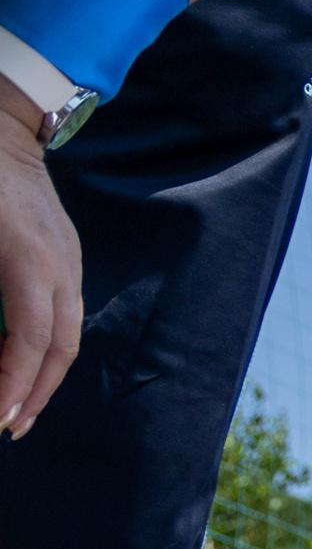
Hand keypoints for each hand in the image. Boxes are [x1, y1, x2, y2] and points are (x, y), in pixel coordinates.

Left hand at [0, 91, 82, 439]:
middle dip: (33, 395)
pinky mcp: (65, 254)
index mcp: (27, 262)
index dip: (13, 387)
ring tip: (18, 407)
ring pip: (67, 335)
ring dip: (43, 376)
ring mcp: (68, 260)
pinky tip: (25, 362)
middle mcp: (59, 268)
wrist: (1, 119)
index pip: (30, 344)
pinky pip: (63, 314)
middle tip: (8, 429)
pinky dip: (47, 348)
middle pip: (59, 350)